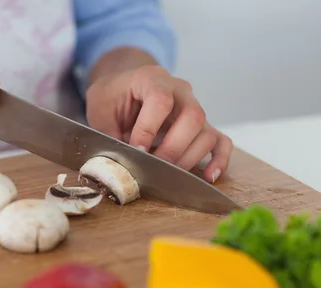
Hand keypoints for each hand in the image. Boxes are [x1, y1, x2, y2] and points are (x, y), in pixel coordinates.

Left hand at [85, 65, 231, 182]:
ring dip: (190, 158)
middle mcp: (180, 91)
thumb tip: (115, 163)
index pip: (161, 100)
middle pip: (194, 116)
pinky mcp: (201, 127)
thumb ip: (106, 132)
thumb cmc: (112, 97)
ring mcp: (194, 108)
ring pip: (207, 132)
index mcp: (152, 78)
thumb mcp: (99, 108)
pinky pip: (220, 141)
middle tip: (155, 167)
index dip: (149, 129)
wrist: (125, 89)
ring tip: (169, 174)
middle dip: (173, 148)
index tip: (136, 150)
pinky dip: (218, 160)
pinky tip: (208, 177)